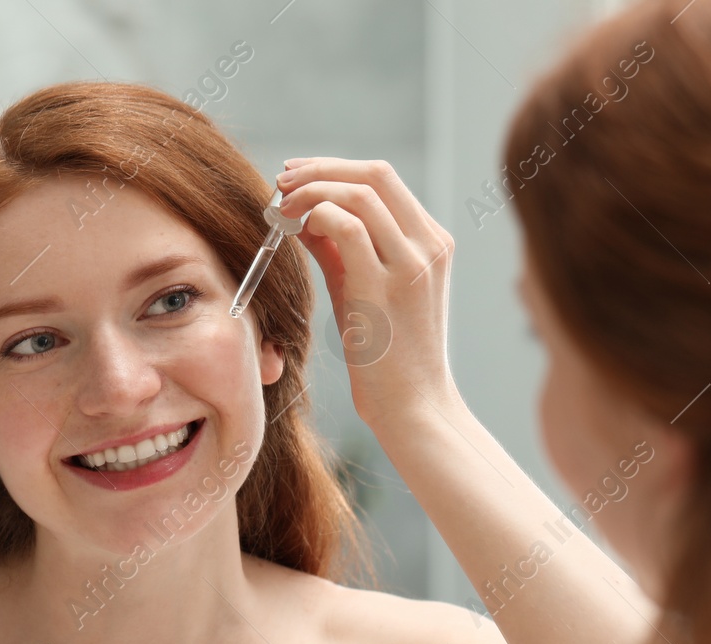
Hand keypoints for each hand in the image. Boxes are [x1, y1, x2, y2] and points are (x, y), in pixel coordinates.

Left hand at [275, 157, 458, 428]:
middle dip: (320, 169)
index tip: (296, 177)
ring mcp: (412, 264)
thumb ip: (341, 250)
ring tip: (280, 206)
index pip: (382, 178)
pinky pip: (349, 228)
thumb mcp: (364, 290)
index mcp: (430, 241)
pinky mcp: (388, 287)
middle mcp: (428, 245)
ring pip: (360, 193)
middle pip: (374, 173)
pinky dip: (317, 216)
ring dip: (311, 191)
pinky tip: (296, 230)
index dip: (333, 168)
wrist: (415, 408)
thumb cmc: (386, 357)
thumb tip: (305, 213)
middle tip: (281, 181)